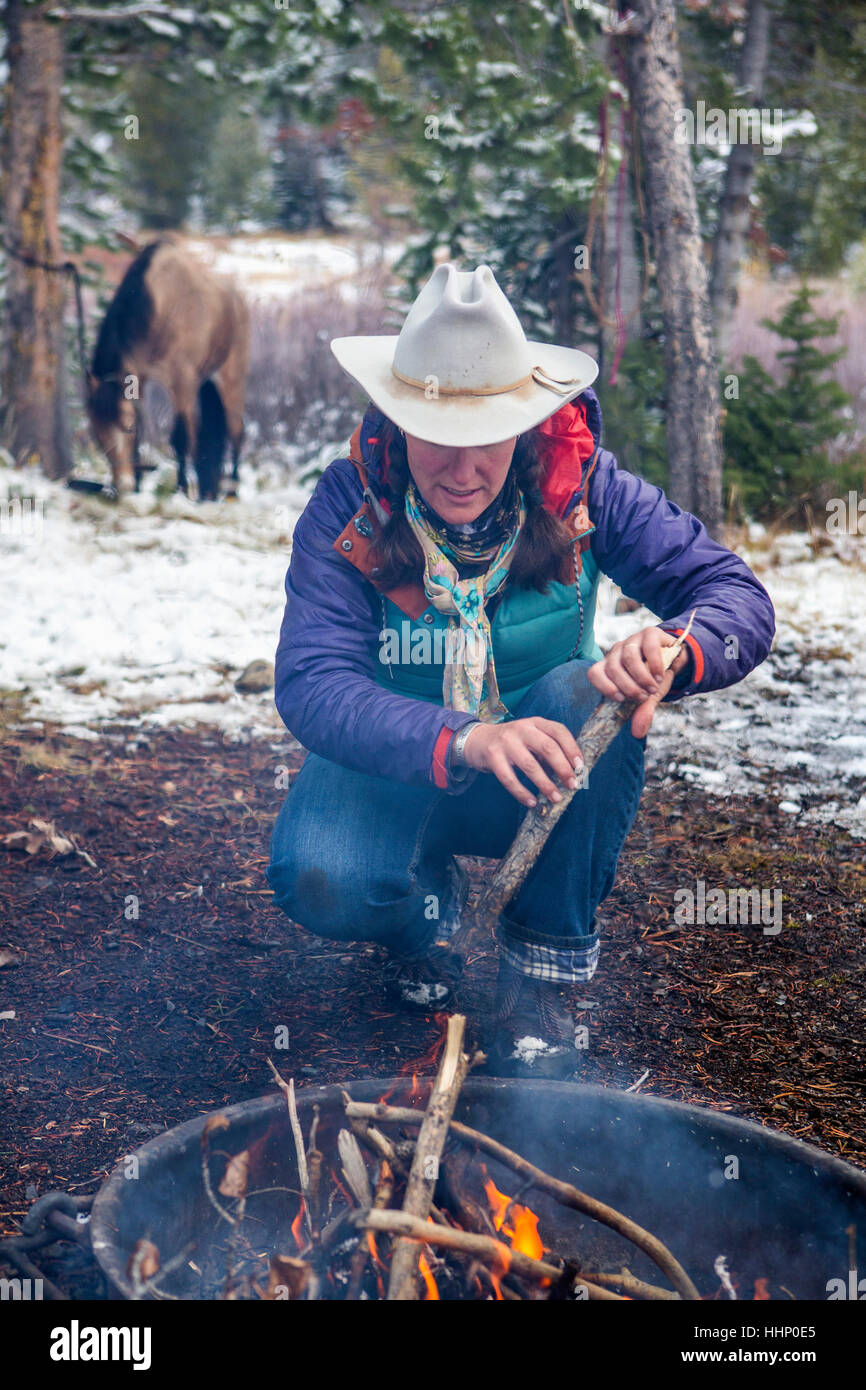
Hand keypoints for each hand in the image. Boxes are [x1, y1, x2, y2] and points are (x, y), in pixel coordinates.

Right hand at [461, 717, 582, 808]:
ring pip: (530, 766)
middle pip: (548, 748)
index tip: (580, 767)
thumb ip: (548, 750)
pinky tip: (531, 802)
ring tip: (556, 798)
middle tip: (572, 785)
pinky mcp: (493, 756)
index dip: (572, 749)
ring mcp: (506, 742)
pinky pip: (509, 779)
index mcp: (535, 722)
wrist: (478, 740)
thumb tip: (571, 773)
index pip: (559, 731)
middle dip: (563, 769)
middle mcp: (522, 728)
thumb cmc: (513, 743)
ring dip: (545, 785)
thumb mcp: (531, 738)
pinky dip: (522, 793)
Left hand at [587, 626, 687, 738]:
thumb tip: (637, 733)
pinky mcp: (650, 633)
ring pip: (628, 657)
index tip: (620, 699)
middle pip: (613, 668)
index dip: (604, 687)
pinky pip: (648, 647)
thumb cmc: (655, 677)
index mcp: (610, 666)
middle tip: (642, 697)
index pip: (594, 673)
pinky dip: (654, 664)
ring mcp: (632, 640)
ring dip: (641, 677)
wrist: (677, 658)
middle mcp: (617, 651)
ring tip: (653, 688)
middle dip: (628, 686)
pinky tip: (660, 675)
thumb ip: (642, 711)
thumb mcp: (648, 696)